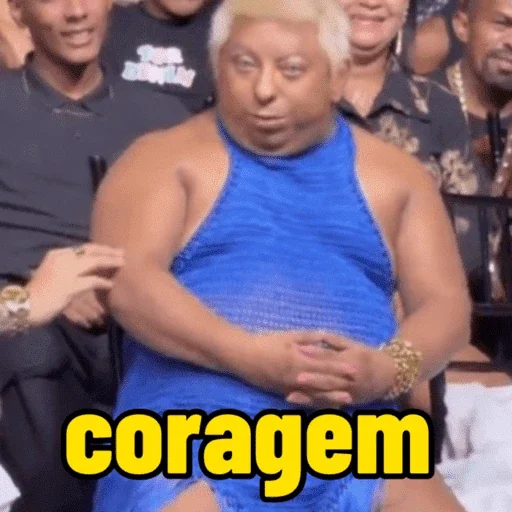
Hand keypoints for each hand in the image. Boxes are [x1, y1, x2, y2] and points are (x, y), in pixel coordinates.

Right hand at [26, 243, 123, 327]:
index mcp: (57, 254)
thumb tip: (89, 268)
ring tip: (122, 264)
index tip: (113, 250)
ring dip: (110, 263)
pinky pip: (92, 281)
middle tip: (123, 254)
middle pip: (90, 251)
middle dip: (108, 252)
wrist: (26, 305)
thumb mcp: (53, 273)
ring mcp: (65, 271)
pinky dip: (103, 282)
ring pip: (94, 262)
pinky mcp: (69, 285)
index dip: (100, 249)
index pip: (84, 248)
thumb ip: (69, 268)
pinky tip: (111, 284)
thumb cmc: (40, 292)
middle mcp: (62, 258)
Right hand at [236, 331, 357, 406]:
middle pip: (321, 382)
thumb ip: (308, 338)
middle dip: (340, 385)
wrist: (243, 356)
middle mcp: (295, 376)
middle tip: (357, 388)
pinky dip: (315, 403)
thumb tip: (325, 338)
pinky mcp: (282, 392)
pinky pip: (303, 400)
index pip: (323, 365)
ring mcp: (288, 387)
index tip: (355, 370)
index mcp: (297, 359)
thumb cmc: (265, 342)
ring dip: (331, 398)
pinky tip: (325, 405)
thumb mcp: (288, 335)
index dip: (340, 368)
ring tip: (346, 401)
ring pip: (314, 395)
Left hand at [286, 336, 396, 406]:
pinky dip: (315, 406)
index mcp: (351, 360)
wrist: (391, 375)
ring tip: (290, 396)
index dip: (315, 353)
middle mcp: (350, 379)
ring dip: (308, 397)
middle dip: (312, 379)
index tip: (299, 350)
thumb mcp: (354, 344)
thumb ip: (335, 341)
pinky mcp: (348, 403)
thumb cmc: (368, 356)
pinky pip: (330, 406)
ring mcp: (350, 393)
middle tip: (295, 377)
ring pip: (327, 396)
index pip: (330, 357)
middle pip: (328, 379)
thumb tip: (317, 334)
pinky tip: (301, 406)